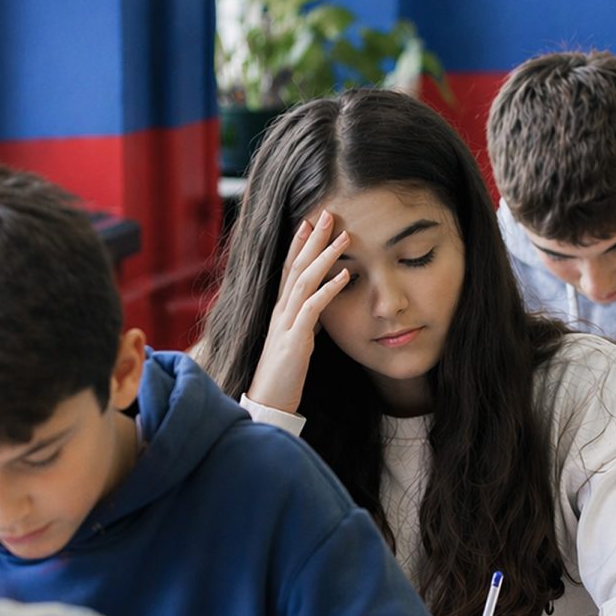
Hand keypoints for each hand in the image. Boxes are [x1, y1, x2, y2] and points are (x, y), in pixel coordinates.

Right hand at [246, 211, 352, 413]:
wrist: (269, 403)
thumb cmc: (284, 374)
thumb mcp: (298, 340)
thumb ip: (306, 321)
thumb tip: (321, 307)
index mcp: (280, 309)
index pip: (288, 268)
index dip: (299, 243)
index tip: (311, 220)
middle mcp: (280, 310)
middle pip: (295, 265)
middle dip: (312, 238)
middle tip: (329, 212)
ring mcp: (285, 323)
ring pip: (303, 280)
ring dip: (325, 256)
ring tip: (344, 236)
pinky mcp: (295, 340)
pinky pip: (313, 308)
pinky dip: (329, 289)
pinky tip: (346, 274)